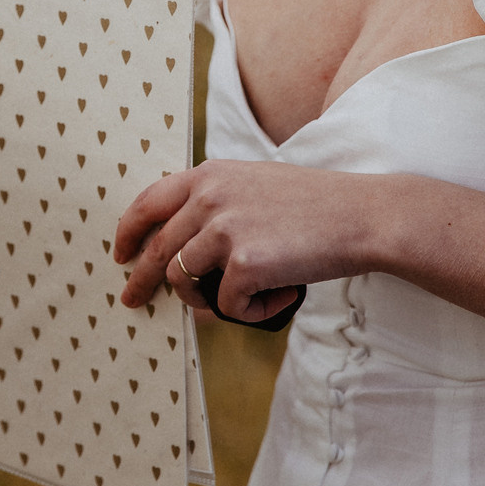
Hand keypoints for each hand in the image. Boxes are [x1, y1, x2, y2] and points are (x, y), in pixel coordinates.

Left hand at [114, 159, 384, 322]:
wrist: (363, 216)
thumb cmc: (317, 206)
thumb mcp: (255, 186)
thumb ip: (215, 208)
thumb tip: (184, 261)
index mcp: (209, 174)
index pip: (148, 202)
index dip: (128, 232)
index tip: (121, 254)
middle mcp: (209, 197)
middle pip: (157, 250)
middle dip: (140, 281)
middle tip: (132, 301)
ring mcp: (224, 229)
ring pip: (183, 281)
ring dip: (207, 300)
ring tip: (244, 298)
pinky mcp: (244, 263)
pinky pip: (228, 305)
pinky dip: (253, 310)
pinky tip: (283, 295)